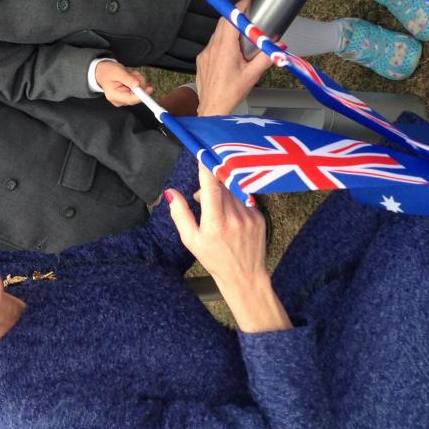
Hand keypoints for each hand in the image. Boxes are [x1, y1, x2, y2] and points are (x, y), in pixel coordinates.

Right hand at [95, 61, 149, 106]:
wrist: (103, 72)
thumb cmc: (108, 71)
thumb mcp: (117, 72)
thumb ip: (127, 79)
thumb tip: (138, 85)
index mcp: (114, 96)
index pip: (131, 99)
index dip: (141, 95)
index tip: (149, 89)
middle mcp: (120, 100)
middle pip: (137, 95)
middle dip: (139, 83)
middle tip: (133, 74)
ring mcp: (125, 98)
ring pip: (139, 91)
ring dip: (138, 80)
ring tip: (129, 74)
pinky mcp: (129, 95)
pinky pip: (138, 89)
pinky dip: (137, 81)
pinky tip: (130, 77)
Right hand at [166, 168, 287, 331]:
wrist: (245, 276)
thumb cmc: (214, 259)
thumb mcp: (191, 240)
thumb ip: (180, 214)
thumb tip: (170, 193)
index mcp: (215, 222)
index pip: (211, 185)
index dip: (206, 166)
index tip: (202, 152)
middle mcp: (234, 216)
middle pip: (222, 184)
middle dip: (210, 183)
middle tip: (201, 198)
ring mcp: (249, 215)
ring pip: (233, 190)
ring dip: (222, 192)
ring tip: (216, 212)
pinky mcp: (259, 215)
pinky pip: (243, 198)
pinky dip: (234, 201)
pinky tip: (230, 218)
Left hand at [195, 6, 270, 115]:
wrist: (212, 109)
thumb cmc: (230, 94)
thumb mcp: (253, 75)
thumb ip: (267, 57)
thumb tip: (279, 46)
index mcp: (225, 48)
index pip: (230, 20)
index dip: (238, 8)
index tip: (247, 0)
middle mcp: (212, 48)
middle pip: (223, 24)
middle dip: (235, 17)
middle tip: (248, 14)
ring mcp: (205, 54)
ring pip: (217, 35)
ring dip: (229, 31)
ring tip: (243, 35)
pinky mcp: (202, 60)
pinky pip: (213, 45)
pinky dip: (222, 43)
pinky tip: (232, 53)